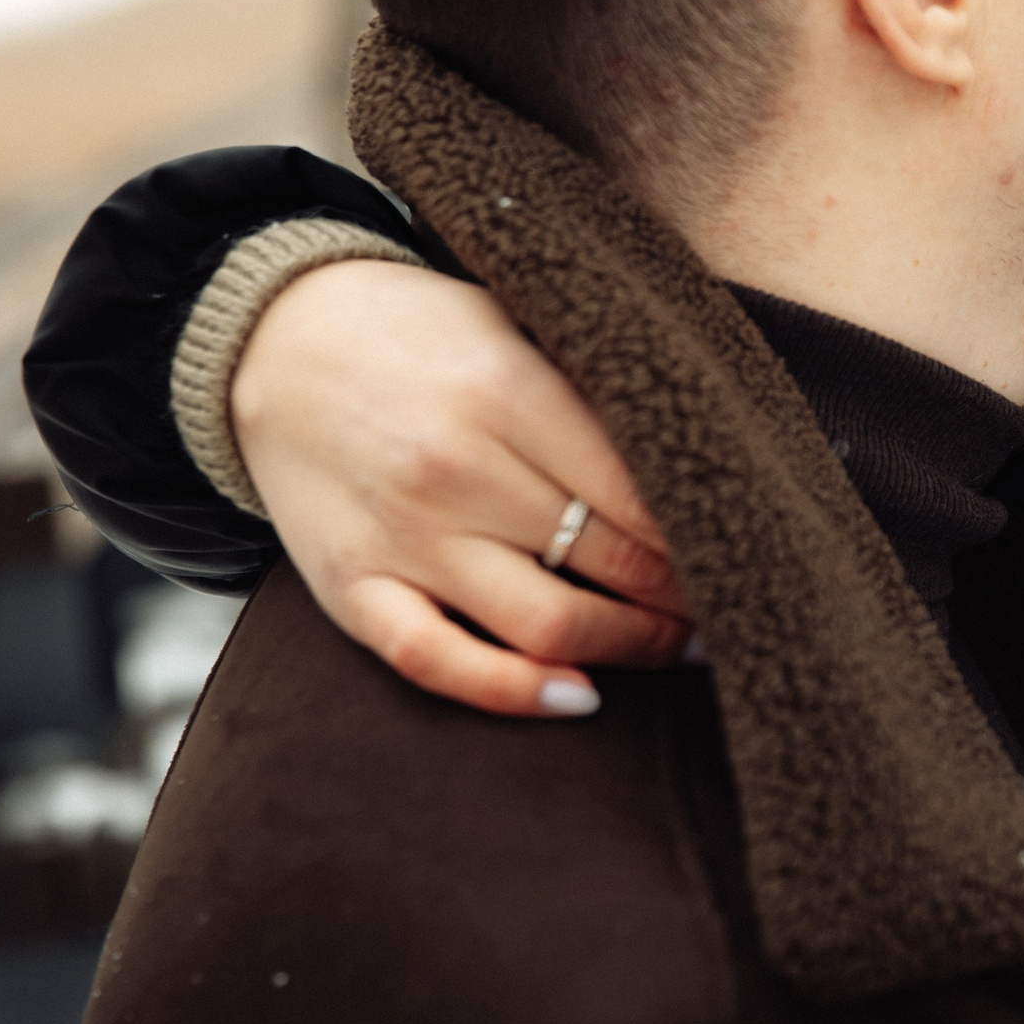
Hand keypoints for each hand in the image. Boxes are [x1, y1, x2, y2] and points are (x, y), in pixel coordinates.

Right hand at [231, 259, 689, 716]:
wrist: (274, 339)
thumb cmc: (424, 333)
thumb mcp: (516, 327)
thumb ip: (595, 392)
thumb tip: (707, 457)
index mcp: (505, 390)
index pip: (639, 491)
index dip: (706, 533)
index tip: (748, 546)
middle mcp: (454, 469)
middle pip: (608, 562)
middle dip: (686, 595)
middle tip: (731, 601)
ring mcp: (401, 538)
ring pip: (545, 625)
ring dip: (631, 646)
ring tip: (680, 645)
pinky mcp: (350, 588)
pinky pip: (437, 664)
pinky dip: (514, 693)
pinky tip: (578, 697)